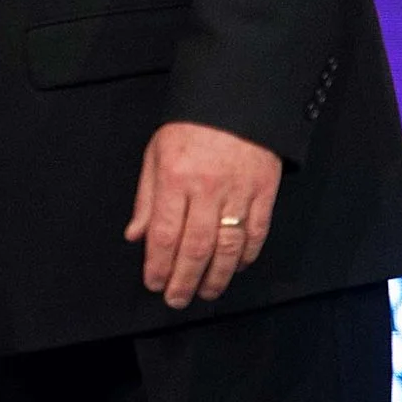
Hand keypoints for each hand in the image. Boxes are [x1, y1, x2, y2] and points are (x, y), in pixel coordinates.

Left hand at [122, 120, 281, 308]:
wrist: (237, 102)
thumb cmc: (189, 128)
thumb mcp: (155, 155)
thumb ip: (146, 199)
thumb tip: (136, 236)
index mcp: (174, 179)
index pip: (165, 234)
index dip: (159, 265)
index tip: (154, 283)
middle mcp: (206, 190)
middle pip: (196, 248)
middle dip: (184, 279)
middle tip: (176, 300)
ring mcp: (239, 193)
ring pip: (228, 248)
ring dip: (216, 277)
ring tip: (205, 292)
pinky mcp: (265, 194)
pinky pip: (256, 234)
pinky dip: (246, 257)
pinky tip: (235, 269)